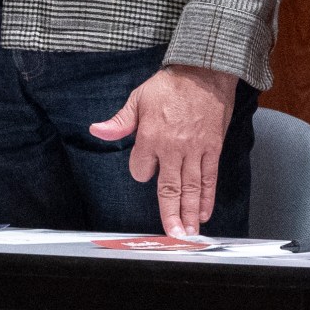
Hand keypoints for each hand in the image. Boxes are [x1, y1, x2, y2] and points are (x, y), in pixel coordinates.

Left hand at [90, 63, 238, 236]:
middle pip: (169, 188)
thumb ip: (120, 121)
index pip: (141, 169)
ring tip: (188, 233)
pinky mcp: (212, 149)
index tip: (144, 172)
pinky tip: (205, 213)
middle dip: (170, 215)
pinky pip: (209, 178)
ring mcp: (194, 150)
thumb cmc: (170, 85)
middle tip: (173, 237)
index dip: (141, 172)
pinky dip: (207, 197)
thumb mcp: (137, 98)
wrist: (204, 72)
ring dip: (189, 212)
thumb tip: (98, 130)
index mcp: (150, 137)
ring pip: (190, 188)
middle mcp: (172, 148)